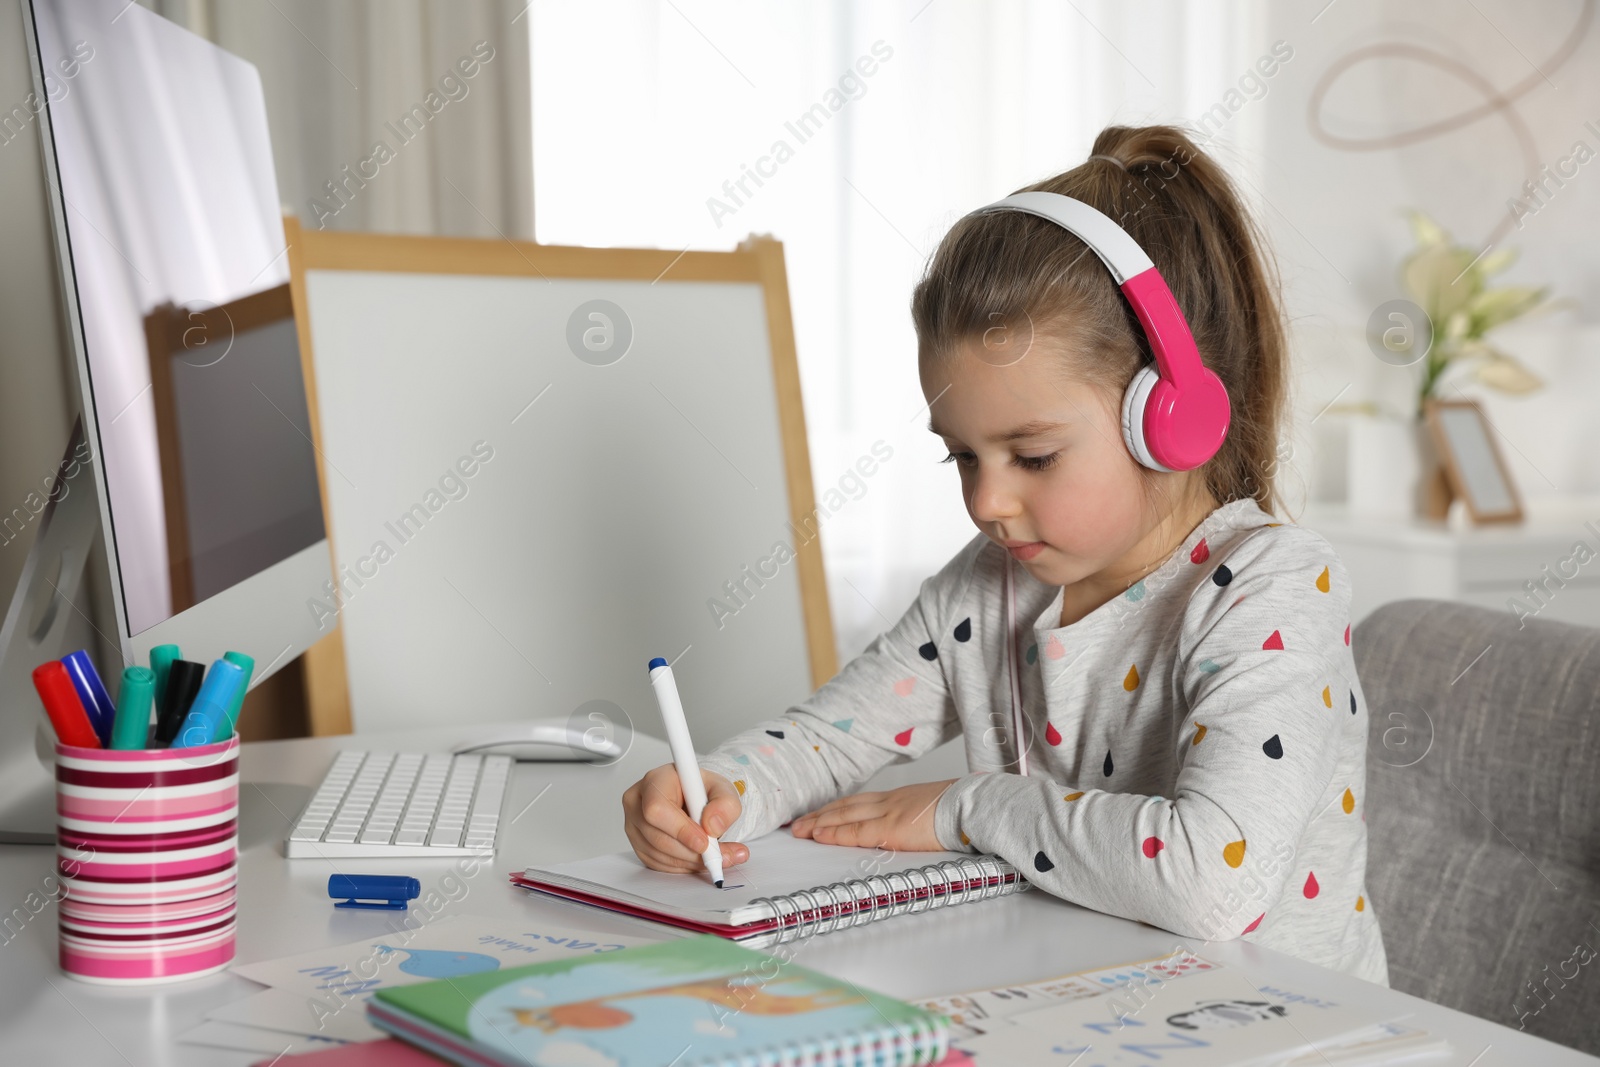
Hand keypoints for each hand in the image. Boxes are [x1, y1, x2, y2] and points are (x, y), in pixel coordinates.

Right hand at [622, 763, 749, 873]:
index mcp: (656, 780)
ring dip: (689, 861)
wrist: (693, 798)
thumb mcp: (723, 789)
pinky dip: (682, 866)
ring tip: (716, 856)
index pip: (657, 808)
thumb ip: (725, 804)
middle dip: (690, 851)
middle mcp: (638, 801)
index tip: (703, 842)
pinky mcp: (638, 844)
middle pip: (657, 836)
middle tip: (717, 854)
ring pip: (658, 854)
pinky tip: (698, 858)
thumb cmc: (701, 790)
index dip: (680, 829)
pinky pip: (657, 863)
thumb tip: (713, 826)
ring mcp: (634, 824)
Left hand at [789, 779, 956, 851]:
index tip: (821, 814)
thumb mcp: (937, 813)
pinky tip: (818, 835)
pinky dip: (833, 833)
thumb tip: (921, 832)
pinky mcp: (890, 829)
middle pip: (846, 807)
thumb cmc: (965, 812)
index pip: (861, 803)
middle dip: (820, 815)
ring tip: (799, 830)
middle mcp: (890, 802)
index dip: (838, 809)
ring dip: (819, 823)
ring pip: (844, 816)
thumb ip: (921, 822)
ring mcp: (888, 814)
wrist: (975, 806)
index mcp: (901, 799)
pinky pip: (855, 831)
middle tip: (798, 823)